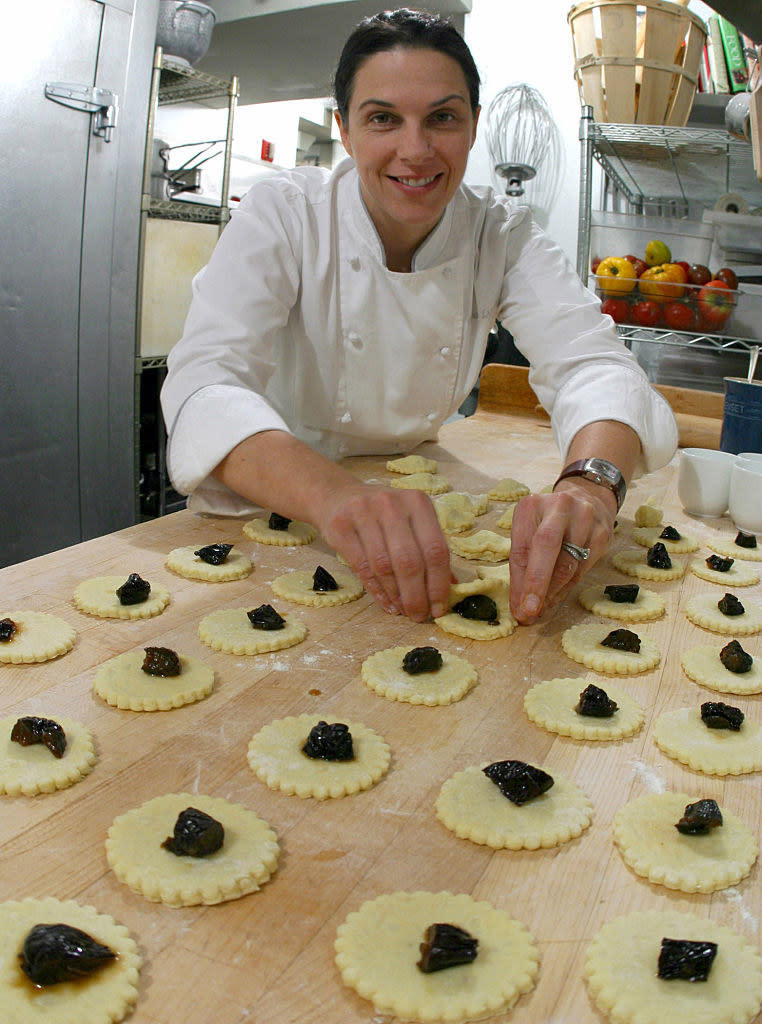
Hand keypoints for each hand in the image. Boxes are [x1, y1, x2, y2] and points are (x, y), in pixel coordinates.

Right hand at [318, 480, 451, 621]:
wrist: (337, 497)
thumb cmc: (382, 517)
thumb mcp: (411, 524)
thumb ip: (430, 550)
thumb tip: (452, 588)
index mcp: (418, 502)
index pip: (436, 549)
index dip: (439, 584)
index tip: (439, 609)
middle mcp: (392, 503)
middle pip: (410, 560)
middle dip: (417, 595)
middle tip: (419, 616)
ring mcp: (363, 512)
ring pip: (384, 566)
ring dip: (397, 595)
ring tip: (403, 611)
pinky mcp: (340, 526)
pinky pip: (362, 567)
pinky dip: (377, 591)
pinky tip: (387, 603)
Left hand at [508, 480, 616, 623]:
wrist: (586, 500)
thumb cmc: (548, 522)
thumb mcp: (529, 532)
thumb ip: (523, 564)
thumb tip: (521, 605)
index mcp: (531, 505)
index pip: (522, 547)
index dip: (519, 581)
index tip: (518, 607)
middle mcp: (558, 506)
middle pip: (546, 547)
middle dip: (537, 584)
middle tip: (530, 612)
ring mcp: (584, 518)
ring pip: (568, 563)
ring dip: (553, 591)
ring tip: (543, 608)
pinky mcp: (602, 533)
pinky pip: (583, 567)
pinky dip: (568, 586)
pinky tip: (558, 595)